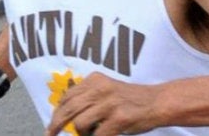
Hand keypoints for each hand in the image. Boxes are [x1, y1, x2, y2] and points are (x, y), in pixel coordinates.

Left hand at [46, 72, 161, 135]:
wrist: (158, 102)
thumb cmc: (131, 100)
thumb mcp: (107, 90)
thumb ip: (88, 96)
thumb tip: (63, 115)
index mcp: (95, 79)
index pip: (67, 96)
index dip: (57, 112)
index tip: (52, 124)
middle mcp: (101, 89)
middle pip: (68, 109)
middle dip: (56, 124)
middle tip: (50, 134)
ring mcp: (110, 104)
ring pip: (79, 124)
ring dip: (81, 134)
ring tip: (90, 134)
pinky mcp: (119, 119)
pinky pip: (96, 135)